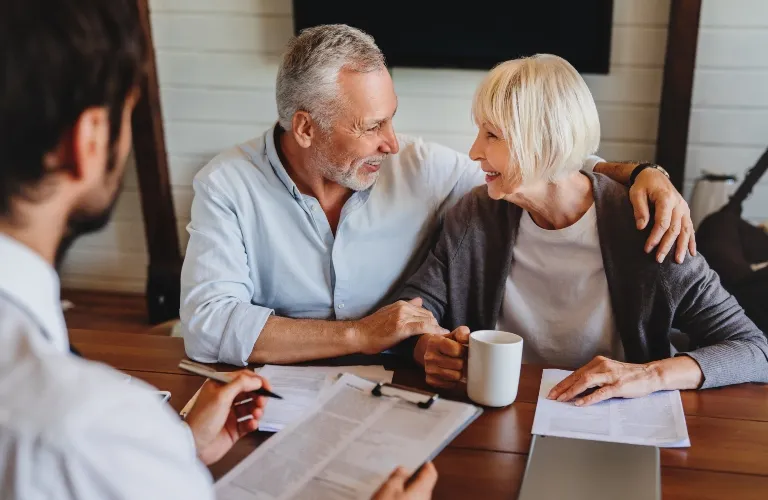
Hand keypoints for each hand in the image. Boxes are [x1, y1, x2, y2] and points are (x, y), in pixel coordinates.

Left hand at [185, 370, 270, 464]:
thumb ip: (240, 384)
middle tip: (262, 402)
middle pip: (249, 392)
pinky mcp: (234, 429)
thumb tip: (257, 380)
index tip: (267, 387)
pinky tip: (251, 424)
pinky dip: (253, 423)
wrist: (194, 447)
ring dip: (257, 409)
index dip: (256, 381)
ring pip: (251, 407)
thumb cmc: (202, 420)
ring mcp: (230, 415)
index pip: (242, 378)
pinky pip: (249, 423)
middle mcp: (225, 399)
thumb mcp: (221, 397)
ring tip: (257, 414)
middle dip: (258, 396)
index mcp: (220, 387)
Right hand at [355, 298, 448, 354]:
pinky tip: (442, 335)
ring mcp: (402, 317)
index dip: (432, 320)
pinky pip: (423, 327)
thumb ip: (405, 307)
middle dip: (437, 325)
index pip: (423, 310)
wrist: (359, 335)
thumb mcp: (388, 312)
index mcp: (400, 304)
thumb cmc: (371, 328)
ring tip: (445, 338)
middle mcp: (403, 308)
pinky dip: (434, 331)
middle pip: (428, 315)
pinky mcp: (402, 328)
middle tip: (443, 335)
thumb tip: (419, 300)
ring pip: (427, 320)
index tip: (438, 329)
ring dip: (438, 329)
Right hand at [371, 462, 437, 499]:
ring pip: (414, 495)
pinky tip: (387, 499)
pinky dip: (401, 499)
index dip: (424, 463)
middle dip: (410, 477)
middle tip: (396, 471)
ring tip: (388, 486)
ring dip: (404, 489)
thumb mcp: (388, 489)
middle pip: (422, 484)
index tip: (417, 457)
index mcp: (422, 491)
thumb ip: (397, 476)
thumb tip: (404, 469)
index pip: (430, 472)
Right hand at [415, 326, 469, 388]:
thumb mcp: (454, 334)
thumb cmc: (447, 342)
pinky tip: (451, 372)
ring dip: (459, 371)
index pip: (456, 350)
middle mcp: (429, 356)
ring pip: (456, 376)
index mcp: (434, 342)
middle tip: (460, 358)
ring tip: (456, 366)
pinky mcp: (431, 381)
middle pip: (458, 364)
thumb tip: (466, 339)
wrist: (430, 351)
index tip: (461, 349)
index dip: (463, 350)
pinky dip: (454, 380)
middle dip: (462, 362)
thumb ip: (462, 332)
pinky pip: (451, 384)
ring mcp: (429, 370)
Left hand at [546, 356, 663, 405]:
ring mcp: (610, 375)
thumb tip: (577, 390)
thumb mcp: (608, 373)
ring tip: (563, 399)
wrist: (650, 375)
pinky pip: (600, 392)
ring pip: (586, 382)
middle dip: (563, 387)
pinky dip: (588, 398)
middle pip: (577, 377)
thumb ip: (595, 378)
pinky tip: (580, 403)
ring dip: (572, 391)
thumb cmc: (628, 376)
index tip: (553, 391)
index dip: (563, 383)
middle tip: (552, 397)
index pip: (576, 373)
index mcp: (598, 363)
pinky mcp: (618, 386)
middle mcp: (602, 366)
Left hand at [629, 167, 695, 263]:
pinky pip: (690, 228)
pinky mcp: (685, 212)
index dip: (655, 237)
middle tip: (658, 259)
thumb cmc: (643, 185)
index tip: (647, 249)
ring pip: (685, 230)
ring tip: (677, 261)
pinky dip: (691, 240)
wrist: (654, 175)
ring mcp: (684, 209)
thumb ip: (639, 209)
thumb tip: (641, 227)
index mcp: (666, 199)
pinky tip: (692, 253)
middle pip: (674, 229)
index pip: (662, 222)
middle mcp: (678, 204)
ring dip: (681, 246)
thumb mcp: (636, 194)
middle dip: (667, 246)